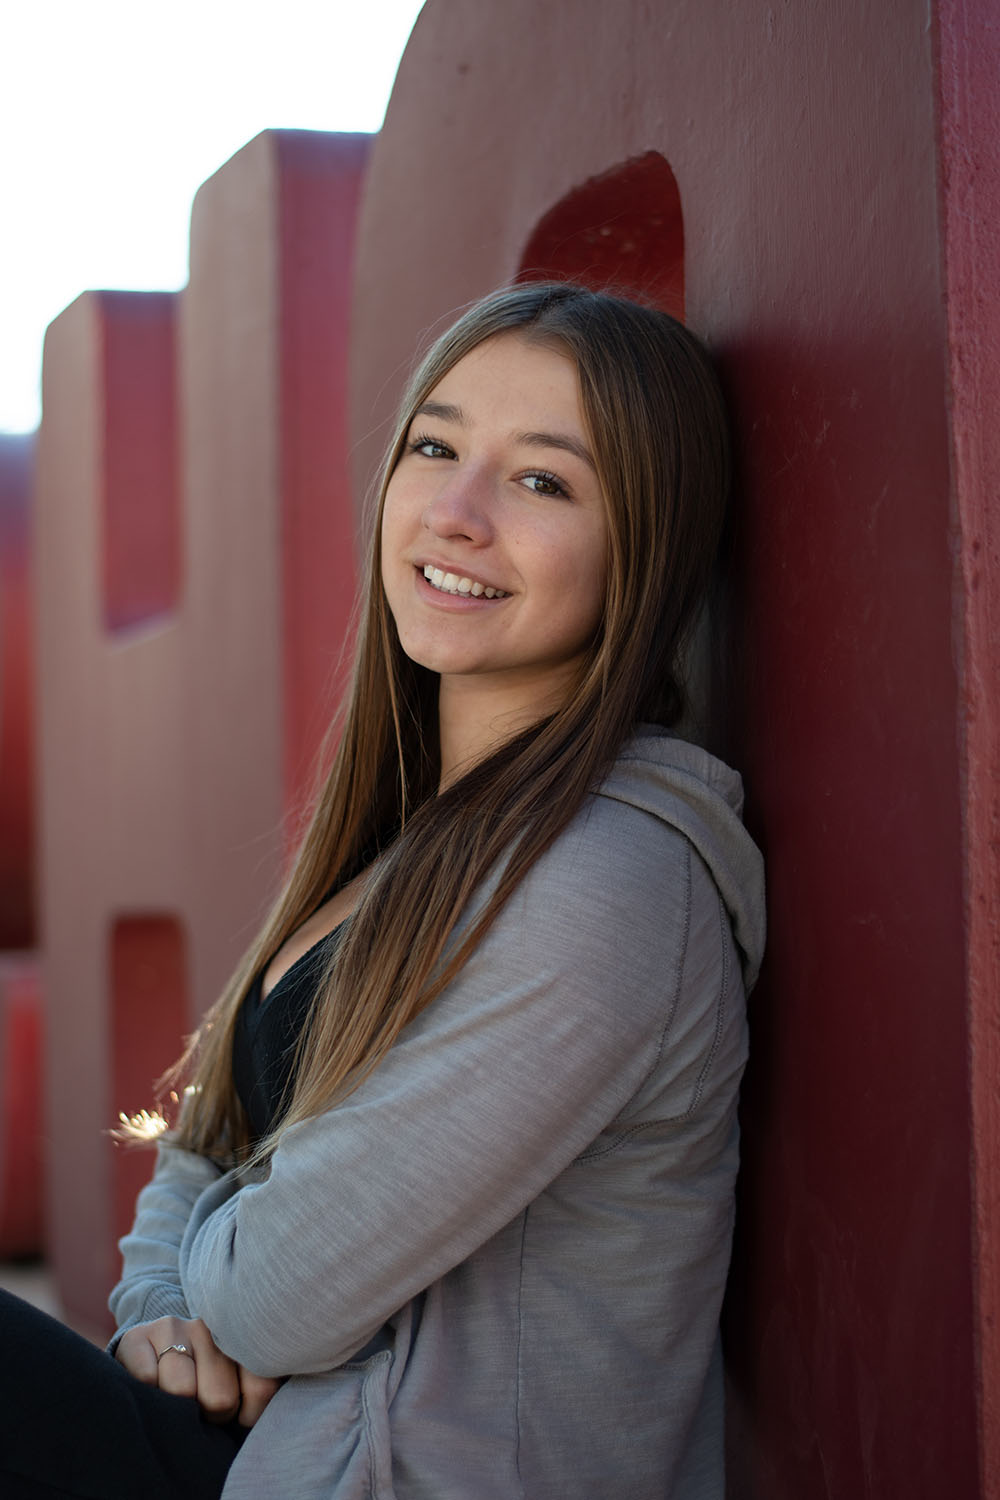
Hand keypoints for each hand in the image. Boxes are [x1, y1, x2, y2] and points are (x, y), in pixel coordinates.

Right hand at [115, 1316, 280, 1427]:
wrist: (149, 1347)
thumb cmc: (200, 1376)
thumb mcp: (233, 1381)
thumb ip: (254, 1392)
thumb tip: (254, 1420)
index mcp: (239, 1338)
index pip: (259, 1388)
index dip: (246, 1416)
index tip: (237, 1416)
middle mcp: (207, 1327)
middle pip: (220, 1398)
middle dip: (211, 1416)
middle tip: (201, 1408)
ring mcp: (172, 1327)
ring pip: (183, 1390)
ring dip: (178, 1410)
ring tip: (177, 1401)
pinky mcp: (136, 1336)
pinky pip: (148, 1380)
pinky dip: (149, 1394)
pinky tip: (151, 1387)